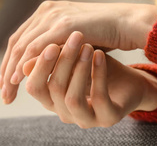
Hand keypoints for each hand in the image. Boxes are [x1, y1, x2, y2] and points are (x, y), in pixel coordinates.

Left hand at [0, 1, 156, 103]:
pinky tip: (19, 80)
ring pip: (22, 46)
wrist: (127, 23)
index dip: (10, 61)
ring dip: (11, 71)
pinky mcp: (64, 24)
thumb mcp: (72, 44)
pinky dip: (24, 65)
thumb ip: (53, 51)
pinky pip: (36, 47)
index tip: (6, 83)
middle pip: (16, 42)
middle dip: (7, 69)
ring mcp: (54, 15)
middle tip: (3, 93)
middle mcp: (47, 10)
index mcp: (49, 11)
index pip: (21, 38)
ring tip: (8, 93)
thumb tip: (28, 69)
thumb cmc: (105, 34)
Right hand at [24, 31, 156, 127]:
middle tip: (72, 38)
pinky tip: (100, 55)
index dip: (40, 66)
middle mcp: (65, 112)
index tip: (52, 42)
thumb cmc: (98, 68)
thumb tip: (26, 51)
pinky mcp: (108, 118)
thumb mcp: (76, 59)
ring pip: (72, 98)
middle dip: (62, 62)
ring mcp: (86, 119)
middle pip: (52, 89)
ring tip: (88, 46)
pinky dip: (98, 74)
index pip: (35, 87)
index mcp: (52, 99)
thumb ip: (56, 57)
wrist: (130, 82)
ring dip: (79, 69)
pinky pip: (99, 99)